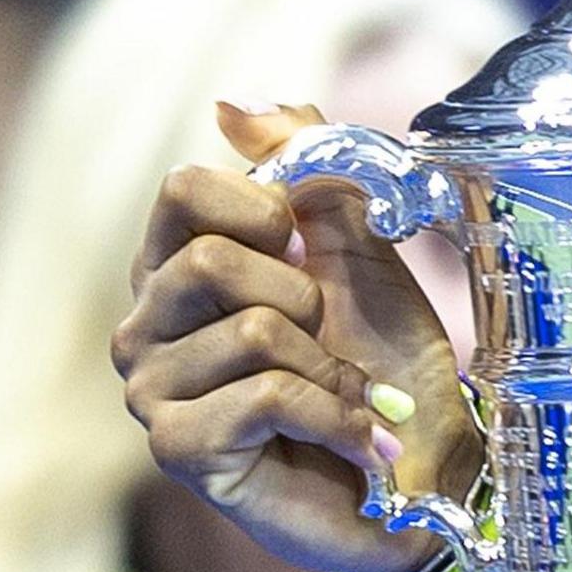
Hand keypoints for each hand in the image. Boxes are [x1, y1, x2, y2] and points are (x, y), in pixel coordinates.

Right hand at [112, 102, 478, 571]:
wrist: (426, 468)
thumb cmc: (384, 356)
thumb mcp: (355, 238)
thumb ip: (301, 160)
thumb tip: (230, 104)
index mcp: (176, 263)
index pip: (182, 188)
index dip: (265, 207)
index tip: (306, 250)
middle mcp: (145, 326)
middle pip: (211, 258)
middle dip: (304, 296)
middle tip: (329, 339)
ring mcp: (152, 393)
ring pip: (252, 330)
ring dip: (330, 366)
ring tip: (346, 397)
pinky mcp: (180, 452)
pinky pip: (264, 395)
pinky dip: (334, 414)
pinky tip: (351, 443)